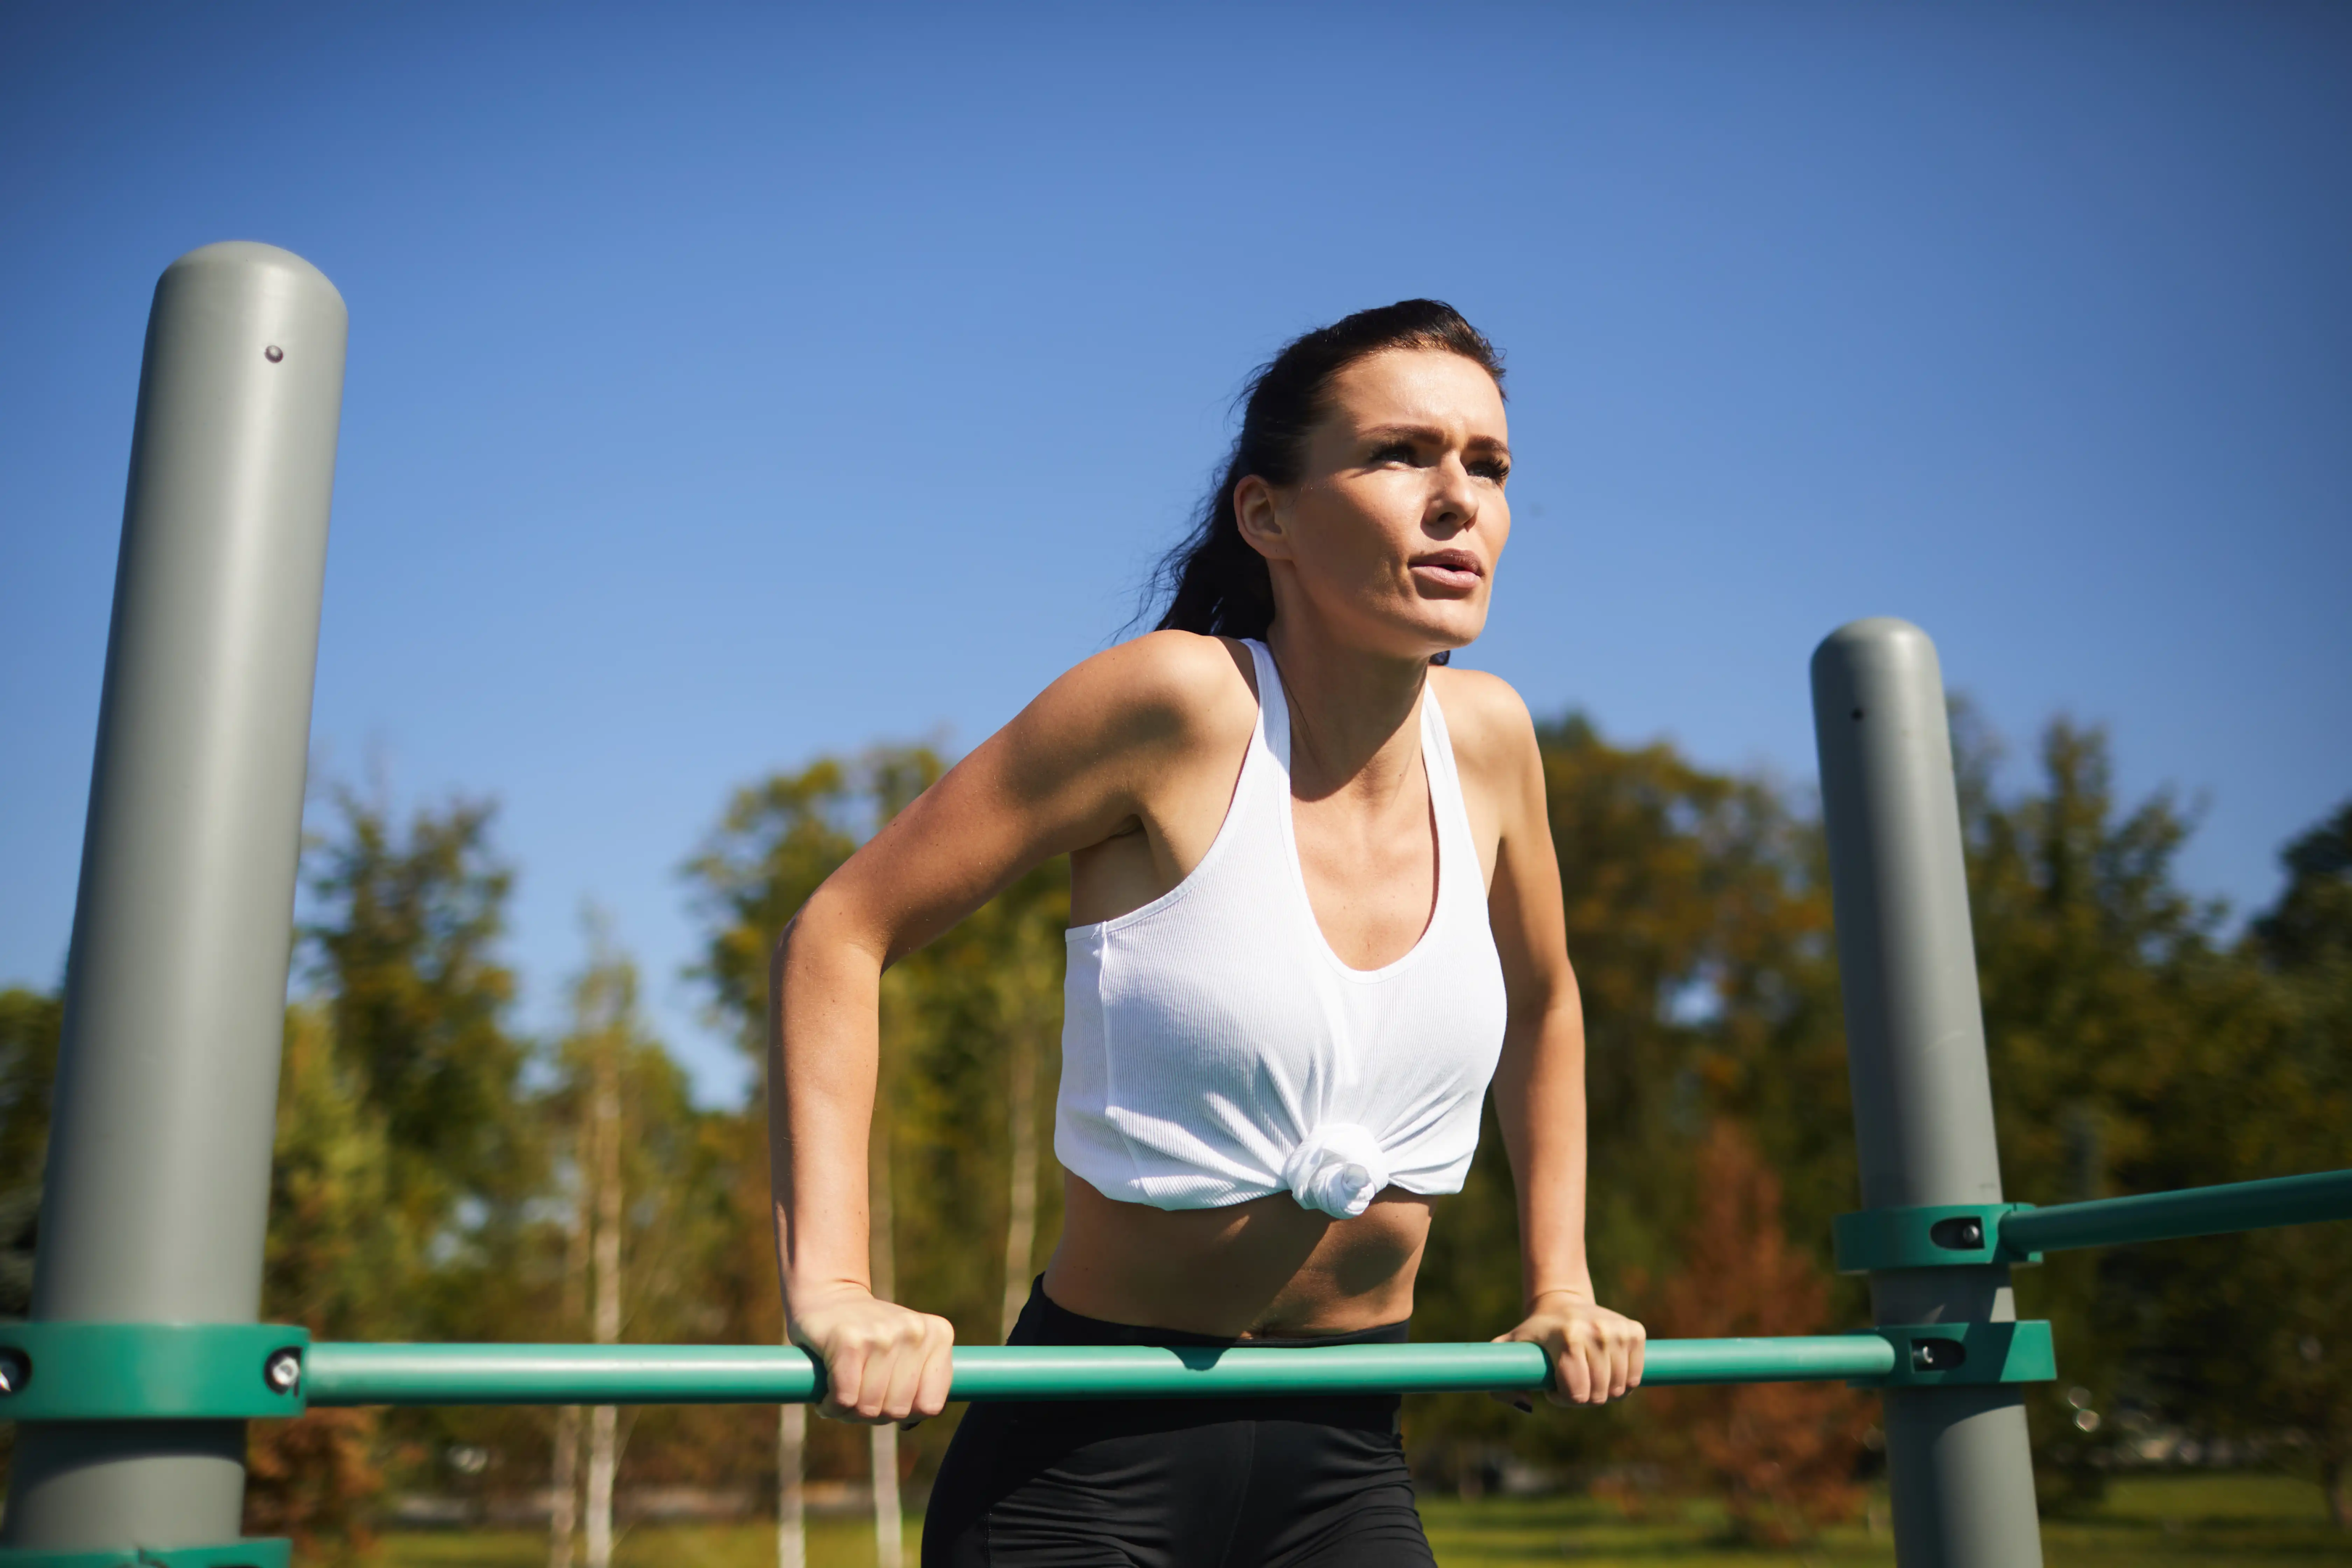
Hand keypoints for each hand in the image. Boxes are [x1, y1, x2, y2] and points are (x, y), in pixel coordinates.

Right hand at [788, 1281, 956, 1424]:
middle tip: (858, 1398)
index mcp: (938, 1334)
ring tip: (842, 1395)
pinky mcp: (848, 1340)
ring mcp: (883, 1334)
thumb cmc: (869, 1335)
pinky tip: (827, 1396)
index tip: (886, 1401)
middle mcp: (915, 1331)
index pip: (931, 1405)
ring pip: (870, 1409)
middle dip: (873, 1416)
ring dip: (849, 1413)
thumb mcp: (908, 1350)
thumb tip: (911, 1425)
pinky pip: (845, 1400)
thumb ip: (919, 1382)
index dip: (905, 1414)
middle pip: (898, 1411)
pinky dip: (831, 1407)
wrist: (829, 1294)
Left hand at [1494, 1289, 1645, 1408]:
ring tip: (1585, 1373)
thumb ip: (1500, 1383)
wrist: (1562, 1302)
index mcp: (1567, 1336)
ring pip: (1619, 1390)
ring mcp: (1618, 1330)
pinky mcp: (1635, 1330)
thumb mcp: (1509, 1350)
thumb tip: (1527, 1404)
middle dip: (1583, 1397)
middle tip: (1570, 1380)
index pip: (1576, 1394)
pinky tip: (1605, 1368)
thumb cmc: (1535, 1334)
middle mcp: (1596, 1331)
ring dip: (1602, 1390)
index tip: (1552, 1388)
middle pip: (1599, 1395)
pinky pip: (1635, 1377)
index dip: (1563, 1399)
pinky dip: (1622, 1382)